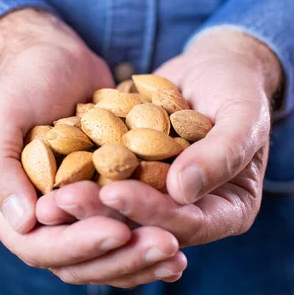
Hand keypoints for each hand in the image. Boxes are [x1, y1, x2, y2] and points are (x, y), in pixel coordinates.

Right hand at [0, 8, 182, 285]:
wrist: (57, 60)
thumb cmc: (24, 82)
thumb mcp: (1, 114)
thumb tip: (23, 222)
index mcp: (12, 209)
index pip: (40, 247)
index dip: (79, 245)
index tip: (119, 231)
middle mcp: (45, 222)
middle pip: (81, 263)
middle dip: (122, 259)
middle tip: (166, 246)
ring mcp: (78, 215)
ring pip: (109, 255)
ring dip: (143, 260)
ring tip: (179, 255)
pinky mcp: (107, 201)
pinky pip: (130, 230)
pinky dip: (152, 237)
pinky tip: (185, 239)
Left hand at [36, 28, 280, 285]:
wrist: (214, 67)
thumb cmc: (239, 88)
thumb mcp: (243, 114)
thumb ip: (223, 153)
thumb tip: (182, 191)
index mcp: (229, 211)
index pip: (189, 224)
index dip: (151, 211)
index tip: (113, 191)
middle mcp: (195, 213)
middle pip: (147, 227)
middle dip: (105, 215)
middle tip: (63, 200)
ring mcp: (164, 199)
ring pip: (121, 214)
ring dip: (85, 207)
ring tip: (50, 195)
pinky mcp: (139, 181)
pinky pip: (108, 187)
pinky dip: (82, 183)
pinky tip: (49, 176)